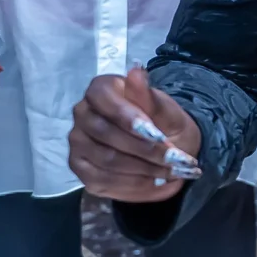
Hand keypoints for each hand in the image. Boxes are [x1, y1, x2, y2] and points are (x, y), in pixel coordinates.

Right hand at [70, 67, 202, 202]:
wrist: (166, 145)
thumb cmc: (163, 121)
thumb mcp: (165, 109)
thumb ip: (148, 96)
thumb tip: (136, 72)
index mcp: (100, 90)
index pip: (105, 100)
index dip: (130, 119)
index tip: (158, 134)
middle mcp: (82, 114)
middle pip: (107, 135)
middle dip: (146, 150)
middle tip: (178, 159)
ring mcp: (78, 143)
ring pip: (108, 161)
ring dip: (146, 170)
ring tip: (175, 172)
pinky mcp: (81, 169)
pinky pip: (105, 182)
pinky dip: (136, 185)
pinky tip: (158, 182)